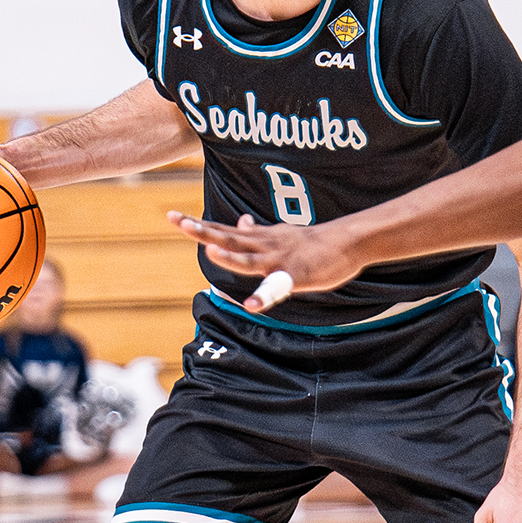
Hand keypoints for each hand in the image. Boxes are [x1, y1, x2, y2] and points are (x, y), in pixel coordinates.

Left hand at [169, 212, 361, 310]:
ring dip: (230, 256)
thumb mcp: (280, 232)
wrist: (348, 241)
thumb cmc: (313, 241)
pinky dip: (264, 296)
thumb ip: (257, 231)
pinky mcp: (296, 274)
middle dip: (203, 230)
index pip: (224, 229)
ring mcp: (279, 259)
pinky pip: (277, 287)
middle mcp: (264, 245)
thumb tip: (241, 221)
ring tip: (210, 252)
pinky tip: (251, 306)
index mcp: (259, 237)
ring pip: (249, 258)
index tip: (173, 216)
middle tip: (178, 221)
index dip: (199, 224)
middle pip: (228, 236)